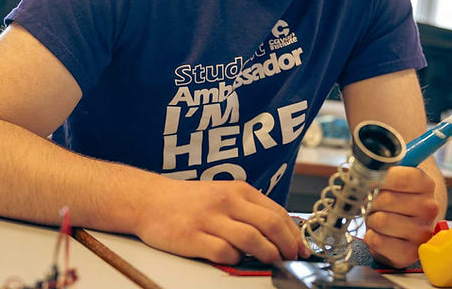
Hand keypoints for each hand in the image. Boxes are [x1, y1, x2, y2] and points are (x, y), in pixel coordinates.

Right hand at [133, 179, 309, 263]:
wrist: (149, 200)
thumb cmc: (190, 201)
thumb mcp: (224, 195)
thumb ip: (249, 209)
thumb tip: (281, 233)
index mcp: (238, 190)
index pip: (277, 212)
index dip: (294, 233)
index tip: (301, 248)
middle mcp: (226, 201)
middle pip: (269, 224)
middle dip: (287, 245)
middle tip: (292, 258)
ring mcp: (209, 218)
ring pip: (251, 238)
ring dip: (267, 253)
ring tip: (272, 261)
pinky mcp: (192, 237)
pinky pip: (223, 252)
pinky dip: (235, 258)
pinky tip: (235, 259)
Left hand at [364, 166, 439, 267]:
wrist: (410, 221)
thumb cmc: (397, 197)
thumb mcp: (392, 177)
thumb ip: (378, 171)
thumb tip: (354, 175)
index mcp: (426, 184)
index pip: (396, 178)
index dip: (377, 179)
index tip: (374, 182)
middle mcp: (429, 208)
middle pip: (386, 200)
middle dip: (372, 201)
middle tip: (375, 203)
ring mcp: (422, 233)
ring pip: (381, 221)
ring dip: (372, 219)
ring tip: (378, 218)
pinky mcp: (409, 253)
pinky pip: (377, 241)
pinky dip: (371, 236)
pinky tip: (379, 233)